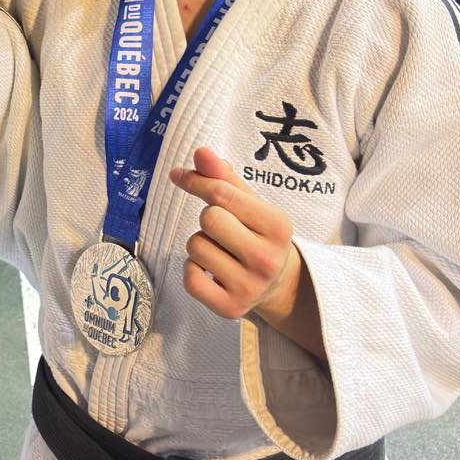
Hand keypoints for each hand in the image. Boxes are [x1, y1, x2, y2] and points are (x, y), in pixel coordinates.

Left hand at [169, 147, 299, 323]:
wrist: (278, 283)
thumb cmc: (257, 233)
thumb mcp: (249, 202)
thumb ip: (223, 177)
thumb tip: (201, 152)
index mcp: (278, 225)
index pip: (222, 193)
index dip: (195, 180)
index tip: (180, 175)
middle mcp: (267, 258)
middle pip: (208, 219)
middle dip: (207, 218)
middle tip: (222, 229)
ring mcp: (250, 286)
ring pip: (196, 247)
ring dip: (200, 244)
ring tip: (221, 250)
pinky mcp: (231, 308)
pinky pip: (190, 278)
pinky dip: (192, 270)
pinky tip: (212, 270)